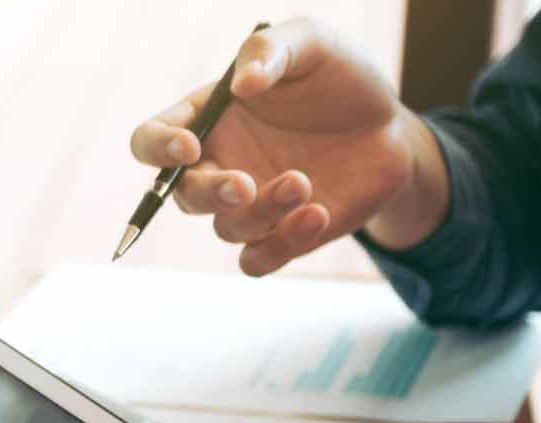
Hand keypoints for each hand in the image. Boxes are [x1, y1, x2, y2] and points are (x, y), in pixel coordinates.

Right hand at [128, 18, 451, 275]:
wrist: (389, 127)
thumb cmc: (340, 78)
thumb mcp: (309, 43)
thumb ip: (269, 50)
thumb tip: (241, 84)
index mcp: (207, 119)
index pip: (151, 141)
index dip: (158, 148)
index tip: (188, 146)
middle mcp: (218, 165)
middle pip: (182, 195)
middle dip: (209, 193)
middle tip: (245, 184)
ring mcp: (249, 206)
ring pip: (227, 228)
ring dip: (262, 212)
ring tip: (304, 182)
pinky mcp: (281, 236)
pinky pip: (257, 261)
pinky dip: (280, 247)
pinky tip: (318, 214)